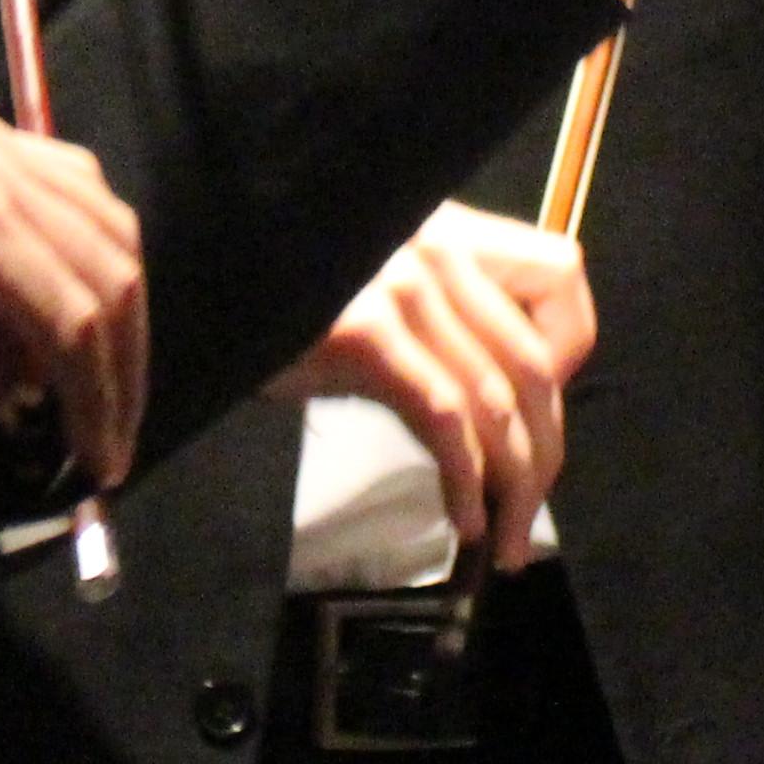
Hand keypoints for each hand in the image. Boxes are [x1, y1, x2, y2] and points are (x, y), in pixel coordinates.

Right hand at [264, 200, 596, 571]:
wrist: (193, 285)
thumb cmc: (277, 295)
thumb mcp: (370, 286)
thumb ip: (439, 317)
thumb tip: (498, 404)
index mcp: (446, 227)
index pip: (561, 271)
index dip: (570, 348)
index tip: (541, 409)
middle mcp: (433, 246)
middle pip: (535, 361)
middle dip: (545, 451)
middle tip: (530, 510)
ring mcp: (399, 286)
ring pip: (497, 400)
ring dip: (515, 485)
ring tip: (506, 537)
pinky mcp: (364, 334)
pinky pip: (444, 420)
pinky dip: (466, 481)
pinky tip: (464, 518)